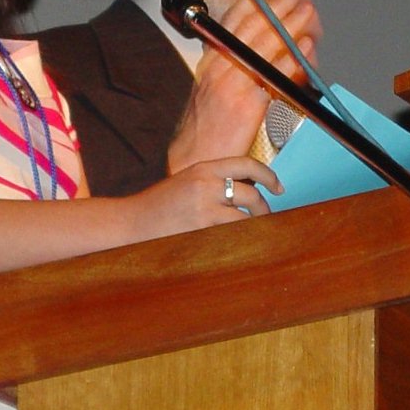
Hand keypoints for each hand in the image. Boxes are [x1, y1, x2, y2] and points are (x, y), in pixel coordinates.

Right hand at [131, 156, 280, 236]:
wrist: (131, 222)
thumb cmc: (158, 206)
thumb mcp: (186, 182)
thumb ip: (212, 182)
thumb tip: (245, 192)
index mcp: (203, 168)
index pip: (246, 164)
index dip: (268, 175)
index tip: (278, 187)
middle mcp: (205, 183)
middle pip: (251, 193)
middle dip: (263, 209)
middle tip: (265, 219)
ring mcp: (203, 207)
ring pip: (244, 218)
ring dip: (254, 227)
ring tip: (253, 234)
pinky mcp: (200, 228)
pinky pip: (231, 234)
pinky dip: (239, 240)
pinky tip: (238, 245)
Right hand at [166, 0, 321, 171]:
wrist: (195, 158)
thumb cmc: (205, 129)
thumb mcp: (211, 90)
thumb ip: (231, 67)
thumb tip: (260, 52)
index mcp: (211, 62)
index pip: (232, 22)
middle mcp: (220, 68)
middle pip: (253, 28)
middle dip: (277, 6)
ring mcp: (234, 84)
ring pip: (266, 46)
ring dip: (291, 26)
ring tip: (308, 12)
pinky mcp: (248, 103)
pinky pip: (276, 76)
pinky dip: (294, 60)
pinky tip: (306, 48)